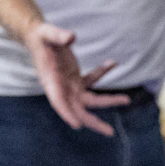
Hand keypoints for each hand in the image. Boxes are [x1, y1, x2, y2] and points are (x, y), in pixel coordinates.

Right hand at [23, 21, 129, 136]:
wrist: (38, 37)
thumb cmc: (40, 37)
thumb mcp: (47, 33)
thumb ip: (58, 35)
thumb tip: (71, 37)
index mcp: (50, 81)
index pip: (58, 101)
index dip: (66, 114)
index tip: (77, 125)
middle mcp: (61, 88)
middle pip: (78, 109)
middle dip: (93, 121)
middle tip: (110, 132)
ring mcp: (70, 85)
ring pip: (90, 99)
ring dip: (108, 100)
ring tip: (126, 100)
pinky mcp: (76, 79)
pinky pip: (92, 80)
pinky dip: (102, 72)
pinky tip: (112, 62)